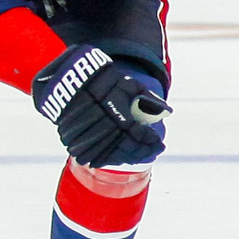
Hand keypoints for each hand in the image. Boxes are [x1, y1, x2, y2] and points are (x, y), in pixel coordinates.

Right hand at [33, 46, 167, 166]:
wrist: (71, 81)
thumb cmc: (105, 81)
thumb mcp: (127, 84)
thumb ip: (147, 98)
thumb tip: (167, 111)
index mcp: (112, 109)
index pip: (135, 132)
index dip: (148, 139)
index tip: (158, 141)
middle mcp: (97, 123)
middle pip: (125, 145)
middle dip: (143, 150)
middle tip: (156, 150)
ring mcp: (84, 134)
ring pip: (112, 154)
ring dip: (130, 156)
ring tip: (144, 153)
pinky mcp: (74, 141)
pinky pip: (97, 156)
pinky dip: (114, 158)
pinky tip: (126, 156)